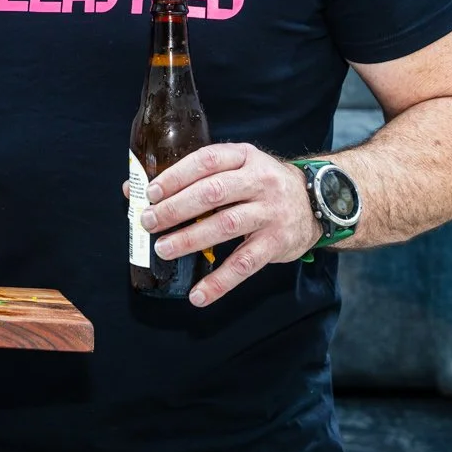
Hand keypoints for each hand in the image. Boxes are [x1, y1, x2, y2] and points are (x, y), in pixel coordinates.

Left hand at [136, 143, 323, 307]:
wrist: (318, 201)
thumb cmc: (262, 183)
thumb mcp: (236, 167)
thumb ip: (192, 176)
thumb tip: (134, 188)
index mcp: (243, 156)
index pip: (206, 161)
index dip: (176, 176)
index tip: (150, 192)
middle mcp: (259, 181)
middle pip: (212, 193)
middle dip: (176, 208)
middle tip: (148, 222)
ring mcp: (270, 212)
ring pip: (226, 225)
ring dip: (190, 239)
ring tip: (163, 249)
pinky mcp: (277, 242)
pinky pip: (245, 264)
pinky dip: (220, 282)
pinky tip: (198, 294)